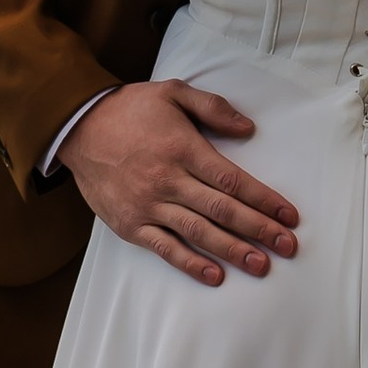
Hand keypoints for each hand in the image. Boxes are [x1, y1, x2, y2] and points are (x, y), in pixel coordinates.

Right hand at [63, 78, 299, 285]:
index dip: (263, 200)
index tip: (288, 215)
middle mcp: (169, 180)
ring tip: (262, 265)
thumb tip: (248, 129)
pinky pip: (166, 248)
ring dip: (234, 251)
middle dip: (260, 230)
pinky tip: (215, 275)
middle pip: (223, 210)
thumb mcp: (173, 91)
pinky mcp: (131, 225)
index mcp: (183, 148)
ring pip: (199, 233)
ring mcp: (149, 206)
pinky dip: (191, 264)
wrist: (78, 128)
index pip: (233, 180)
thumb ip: (212, 107)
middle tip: (288, 246)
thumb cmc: (130, 109)